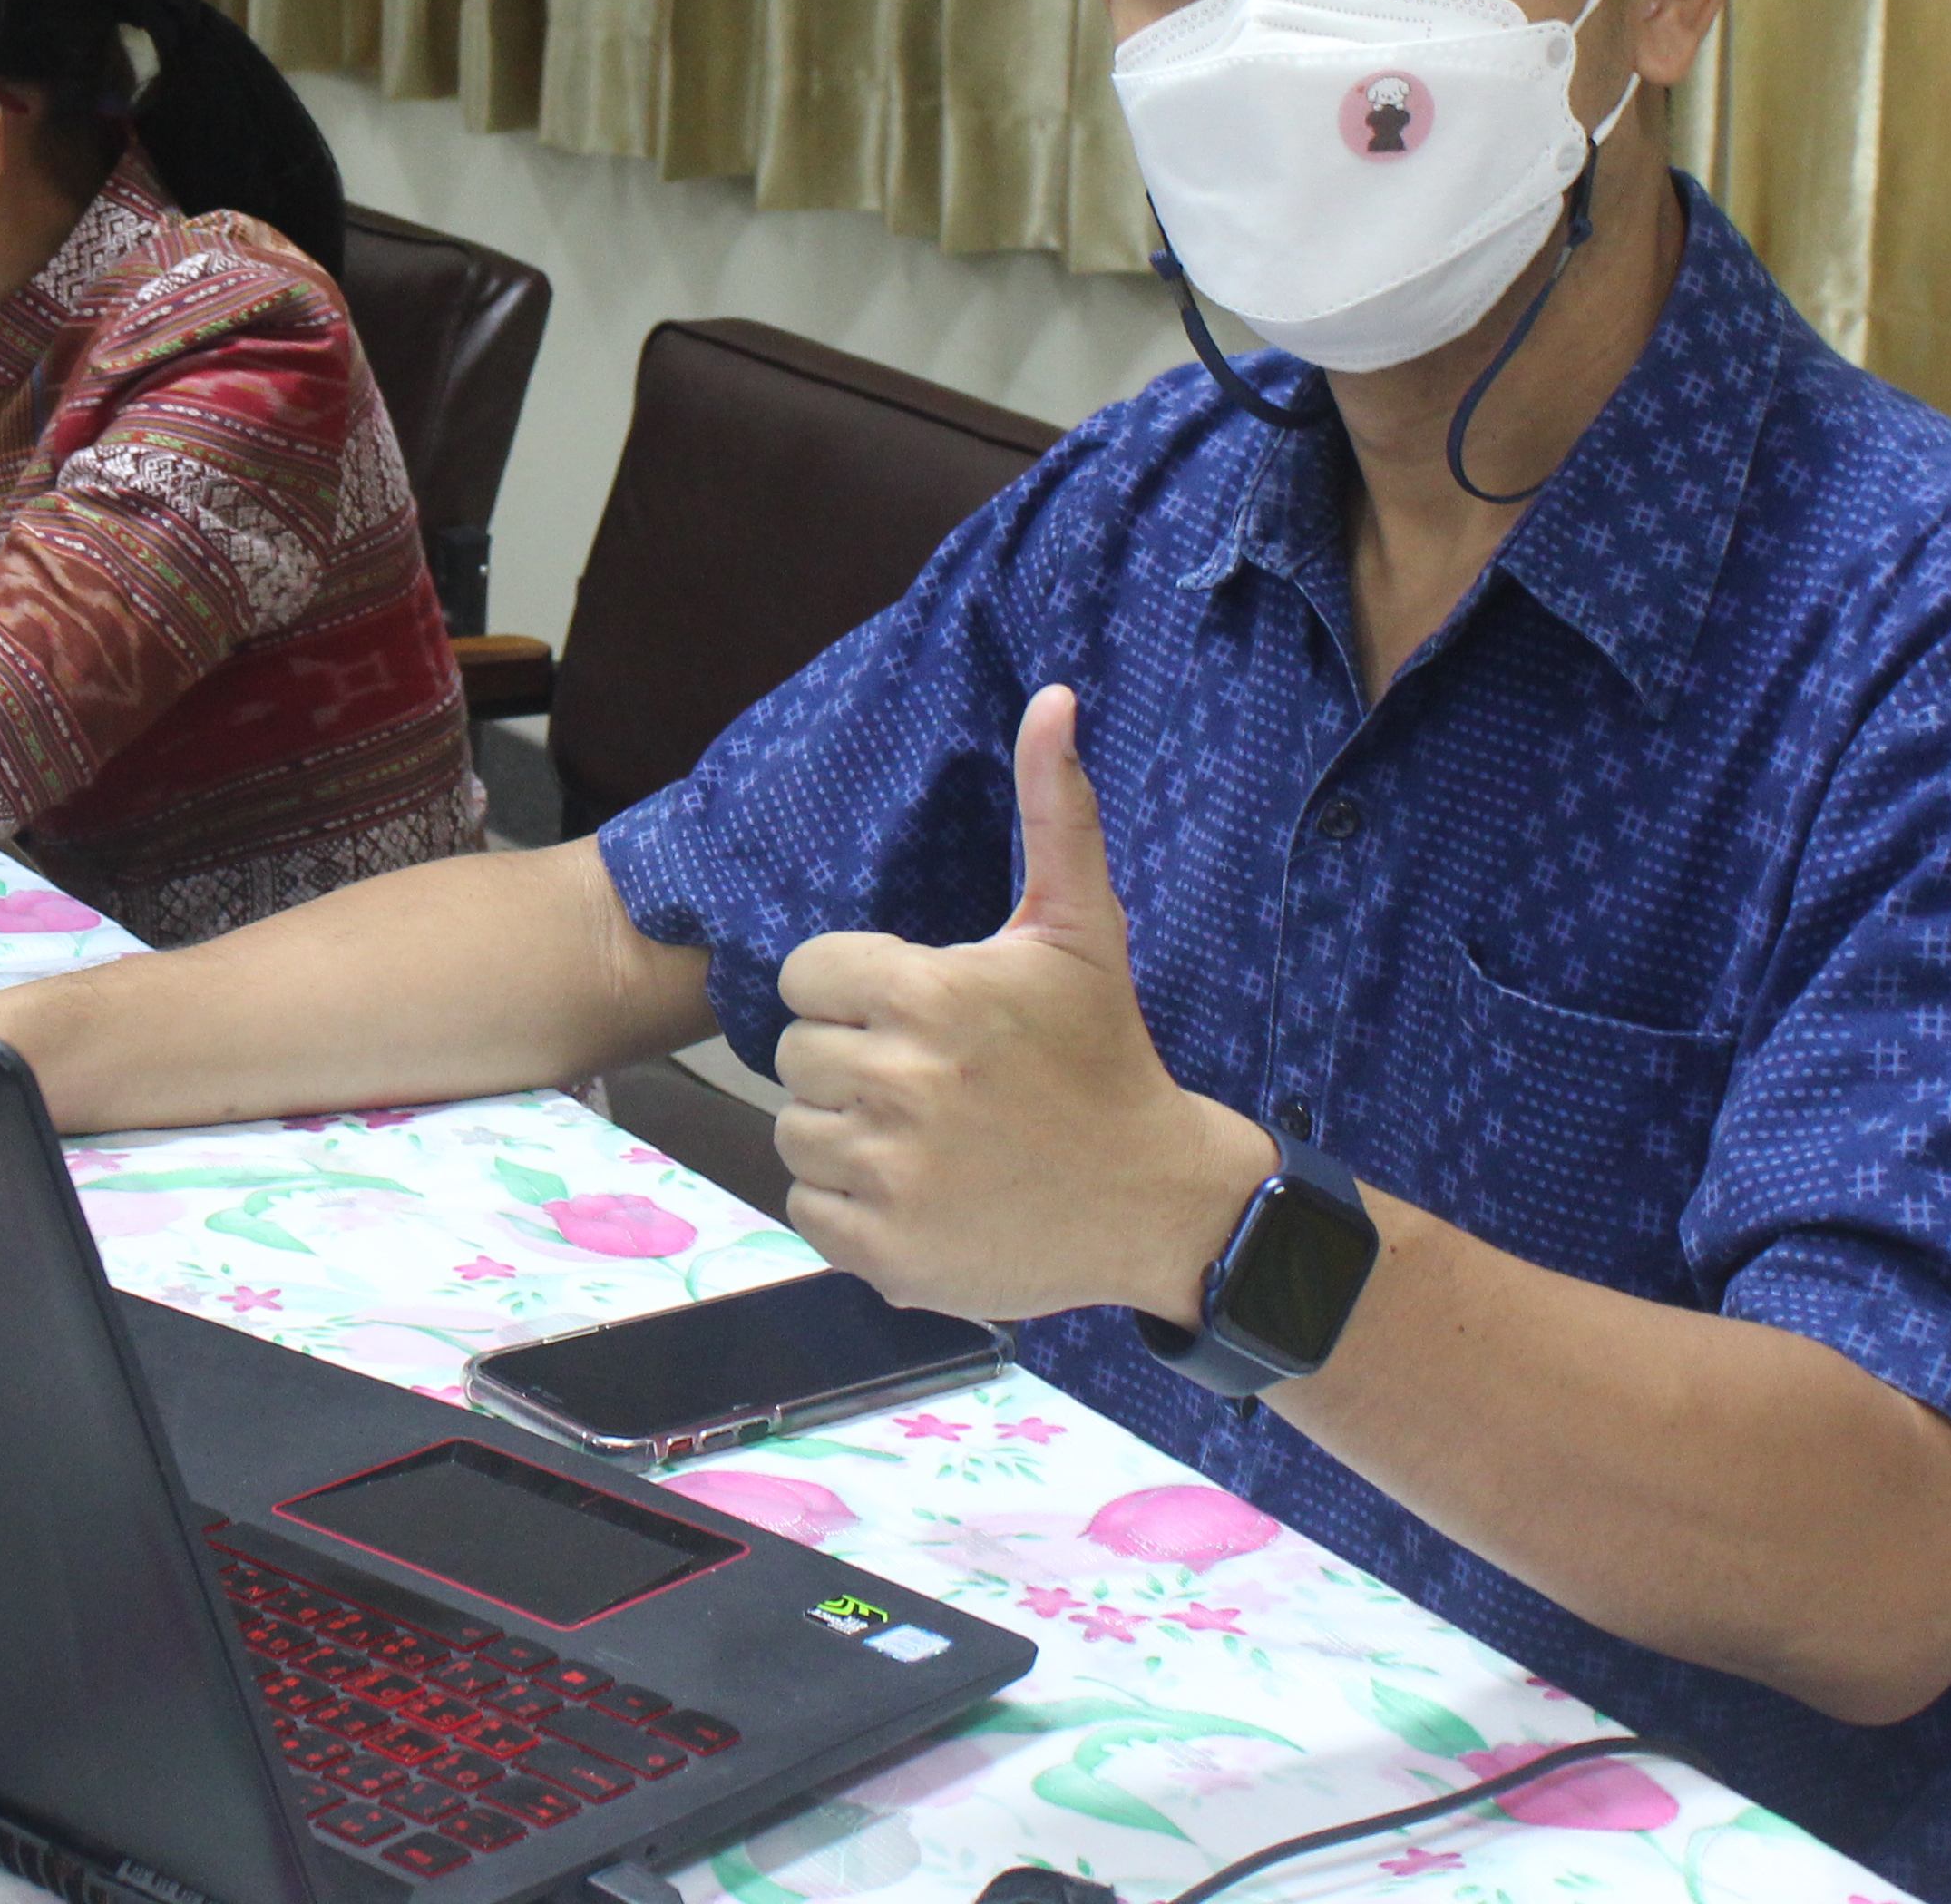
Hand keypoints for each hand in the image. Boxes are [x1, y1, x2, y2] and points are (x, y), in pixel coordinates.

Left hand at [771, 685, 1273, 1327]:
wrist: (1156, 1199)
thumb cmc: (1103, 1054)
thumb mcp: (1080, 928)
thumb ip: (1053, 810)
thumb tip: (1052, 698)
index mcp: (924, 995)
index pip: (805, 976)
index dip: (853, 990)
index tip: (917, 1012)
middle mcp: (897, 1083)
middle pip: (794, 1055)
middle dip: (851, 1060)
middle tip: (932, 1080)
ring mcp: (887, 1174)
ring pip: (794, 1132)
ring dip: (845, 1133)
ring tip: (927, 1135)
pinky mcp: (882, 1252)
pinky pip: (808, 1209)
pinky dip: (849, 1206)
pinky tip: (920, 1191)